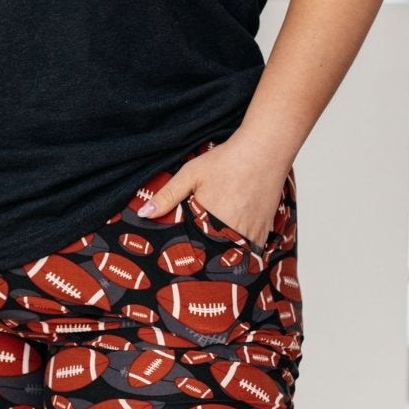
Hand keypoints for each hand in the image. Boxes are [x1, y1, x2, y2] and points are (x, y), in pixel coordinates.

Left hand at [137, 134, 287, 249]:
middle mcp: (232, 232)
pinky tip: (235, 239)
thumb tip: (143, 214)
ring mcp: (251, 233)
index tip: (181, 257)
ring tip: (216, 247)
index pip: (194, 251)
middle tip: (199, 253)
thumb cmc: (227, 160)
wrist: (264, 150)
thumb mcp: (190, 174)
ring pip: (234, 254)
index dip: (188, 253)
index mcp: (210, 222)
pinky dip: (243, 248)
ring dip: (225, 253)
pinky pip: (251, 249)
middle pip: (214, 255)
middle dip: (206, 256)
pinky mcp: (264, 230)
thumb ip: (167, 196)